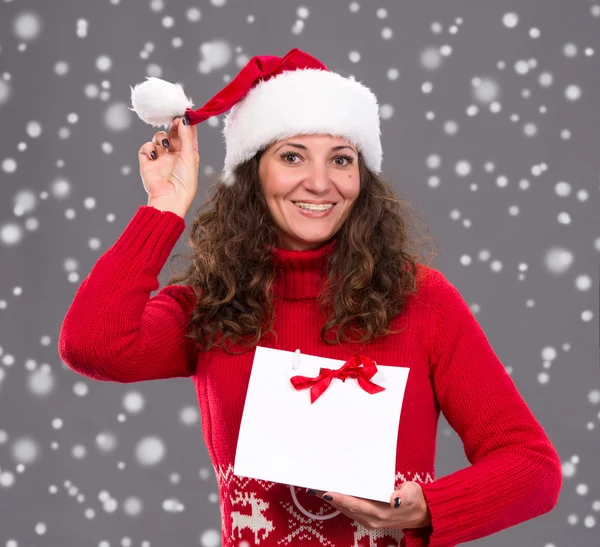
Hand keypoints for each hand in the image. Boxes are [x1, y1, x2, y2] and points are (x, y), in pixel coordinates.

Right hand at [138, 115, 199, 213]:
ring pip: (158, 138)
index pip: (187, 135)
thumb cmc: (185, 182)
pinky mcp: (147, 162)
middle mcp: (174, 155)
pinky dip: (149, 148)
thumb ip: (186, 137)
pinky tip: (155, 155)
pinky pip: (146, 148)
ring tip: (165, 145)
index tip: (187, 113)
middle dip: (174, 126)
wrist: (169, 199)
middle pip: (173, 133)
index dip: (187, 124)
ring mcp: (160, 158)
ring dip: (161, 137)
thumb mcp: (189, 157)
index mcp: (188, 155)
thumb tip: (185, 119)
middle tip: (175, 119)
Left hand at [306, 481, 431, 529]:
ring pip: (345, 509)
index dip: (341, 498)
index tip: (327, 492)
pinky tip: (333, 495)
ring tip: (319, 488)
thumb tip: (395, 499)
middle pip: (346, 507)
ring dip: (332, 500)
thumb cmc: (416, 500)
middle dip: (330, 497)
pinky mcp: (368, 518)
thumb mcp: (411, 494)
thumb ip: (402, 496)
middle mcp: (372, 519)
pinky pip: (350, 510)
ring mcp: (369, 520)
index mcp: (381, 513)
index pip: (355, 504)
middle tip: (315, 486)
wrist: (422, 513)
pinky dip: (340, 502)